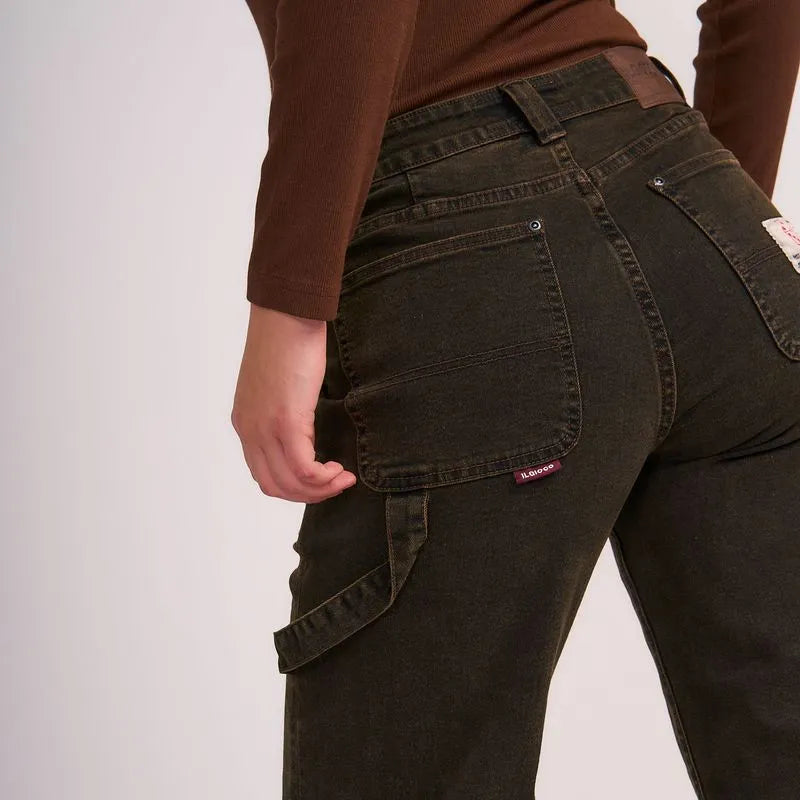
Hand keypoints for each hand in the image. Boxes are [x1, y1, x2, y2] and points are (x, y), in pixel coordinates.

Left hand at [231, 304, 357, 502]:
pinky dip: (323, 478)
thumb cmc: (286, 340)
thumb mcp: (277, 384)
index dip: (294, 485)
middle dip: (308, 494)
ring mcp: (265, 428)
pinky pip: (303, 468)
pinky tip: (340, 469)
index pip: (263, 473)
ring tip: (343, 478)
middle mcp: (249, 430)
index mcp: (245, 422)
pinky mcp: (285, 421)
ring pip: (289, 482)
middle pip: (274, 486)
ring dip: (319, 489)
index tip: (321, 477)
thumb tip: (304, 425)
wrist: (286, 315)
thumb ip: (283, 410)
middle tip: (336, 483)